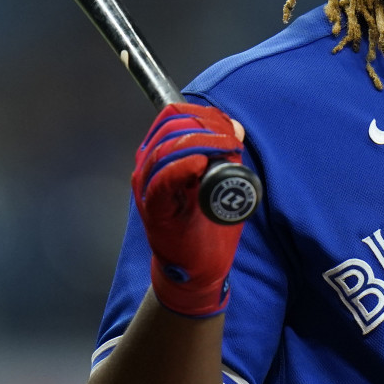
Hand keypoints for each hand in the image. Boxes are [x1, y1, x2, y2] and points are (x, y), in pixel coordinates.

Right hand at [131, 103, 247, 316]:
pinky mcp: (153, 209)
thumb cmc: (208, 225)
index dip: (204, 115)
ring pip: (165, 148)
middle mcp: (149, 165)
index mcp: (163, 154)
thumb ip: (226, 153)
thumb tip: (235, 127)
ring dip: (200, 142)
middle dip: (206, 127)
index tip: (230, 129)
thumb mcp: (224, 181)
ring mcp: (148, 187)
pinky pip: (160, 180)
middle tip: (231, 143)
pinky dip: (181, 167)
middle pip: (170, 126)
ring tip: (225, 151)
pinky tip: (200, 164)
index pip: (173, 115)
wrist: (198, 268)